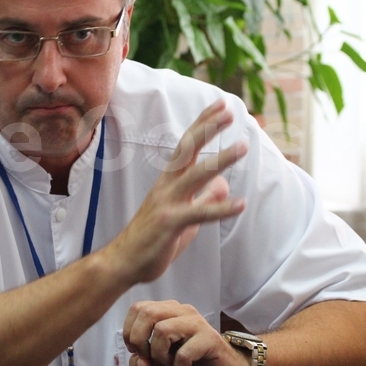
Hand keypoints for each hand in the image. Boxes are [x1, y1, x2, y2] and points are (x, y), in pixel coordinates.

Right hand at [103, 100, 246, 284]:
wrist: (123, 261)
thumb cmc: (152, 238)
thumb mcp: (184, 216)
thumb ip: (204, 200)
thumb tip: (225, 186)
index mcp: (169, 181)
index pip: (187, 145)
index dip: (203, 123)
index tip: (220, 104)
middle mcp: (167, 186)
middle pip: (188, 150)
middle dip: (208, 129)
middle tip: (229, 111)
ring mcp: (167, 203)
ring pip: (196, 175)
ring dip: (220, 159)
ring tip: (242, 146)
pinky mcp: (169, 223)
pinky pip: (199, 214)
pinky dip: (221, 208)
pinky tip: (241, 204)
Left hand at [123, 300, 250, 365]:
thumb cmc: (190, 362)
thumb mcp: (159, 362)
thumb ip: (142, 360)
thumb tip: (138, 362)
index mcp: (168, 310)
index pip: (138, 308)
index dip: (130, 332)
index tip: (137, 352)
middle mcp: (181, 310)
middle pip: (147, 313)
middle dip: (139, 340)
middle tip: (149, 359)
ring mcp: (196, 322)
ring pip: (162, 330)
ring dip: (160, 355)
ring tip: (170, 365)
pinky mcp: (209, 338)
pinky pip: (183, 353)